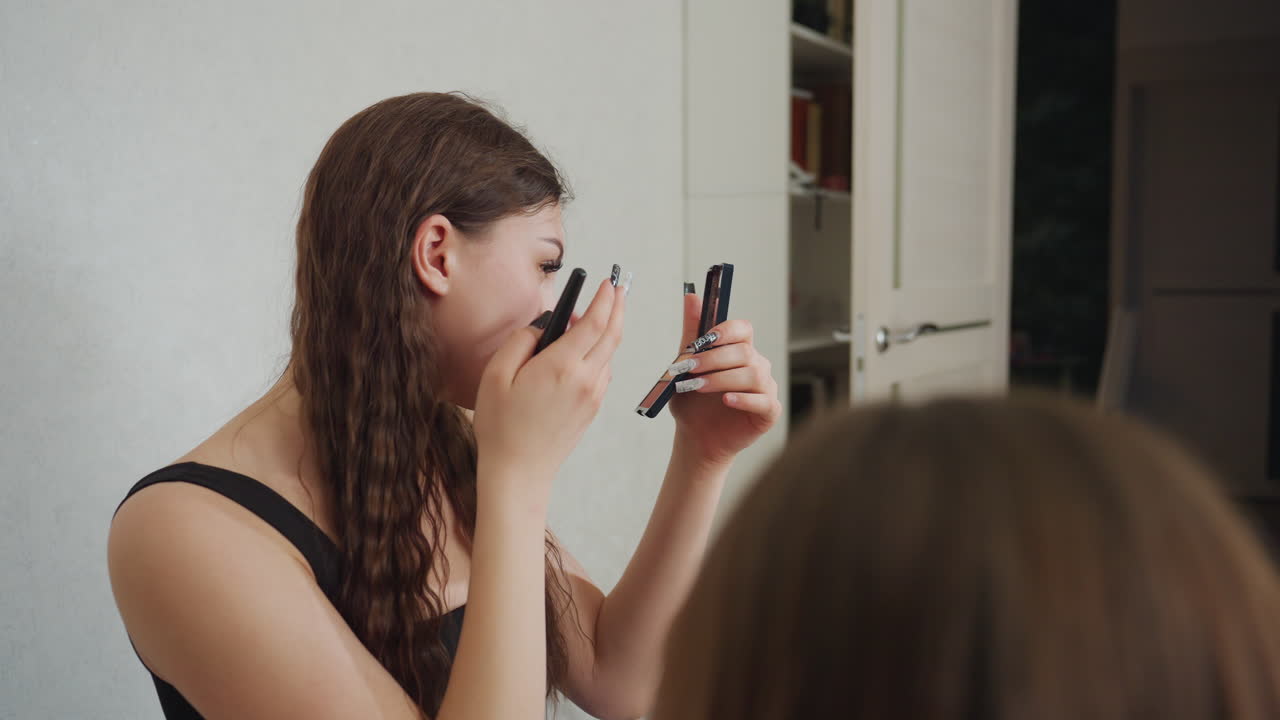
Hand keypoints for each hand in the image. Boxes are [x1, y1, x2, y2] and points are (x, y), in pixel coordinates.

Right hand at [473, 278, 624, 507]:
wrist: (519, 472)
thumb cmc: (501, 426)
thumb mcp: (497, 375)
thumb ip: (521, 341)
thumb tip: (543, 327)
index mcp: (563, 366)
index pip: (595, 322)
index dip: (605, 298)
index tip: (608, 281)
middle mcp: (586, 379)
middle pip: (612, 334)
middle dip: (618, 307)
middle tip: (619, 288)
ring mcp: (593, 396)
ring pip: (609, 354)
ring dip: (607, 331)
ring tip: (590, 317)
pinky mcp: (592, 409)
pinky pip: (602, 372)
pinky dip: (600, 353)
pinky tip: (583, 350)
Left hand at [668, 292, 780, 466]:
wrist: (696, 438)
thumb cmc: (693, 403)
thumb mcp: (686, 366)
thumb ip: (691, 333)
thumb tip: (691, 296)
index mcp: (739, 351)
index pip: (743, 329)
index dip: (726, 330)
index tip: (704, 339)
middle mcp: (756, 365)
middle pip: (745, 352)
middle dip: (713, 359)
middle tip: (689, 369)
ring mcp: (765, 388)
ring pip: (753, 374)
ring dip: (722, 378)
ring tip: (698, 387)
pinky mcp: (769, 412)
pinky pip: (764, 400)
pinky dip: (744, 399)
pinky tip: (726, 401)